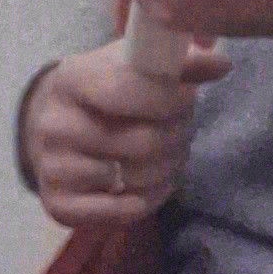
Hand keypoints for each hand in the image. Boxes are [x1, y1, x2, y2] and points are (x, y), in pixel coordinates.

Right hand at [22, 35, 229, 229]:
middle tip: (183, 128)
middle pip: (144, 142)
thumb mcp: (133, 62)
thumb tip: (219, 64)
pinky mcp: (59, 206)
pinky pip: (125, 211)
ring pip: (138, 179)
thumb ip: (177, 61)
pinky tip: (153, 181)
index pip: (128, 90)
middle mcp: (54, 125)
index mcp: (71, 79)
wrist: (53, 124)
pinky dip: (150, 198)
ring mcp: (53, 169)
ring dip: (168, 166)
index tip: (190, 97)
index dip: (171, 97)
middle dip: (178, 134)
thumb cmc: (103, 88)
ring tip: (168, 152)